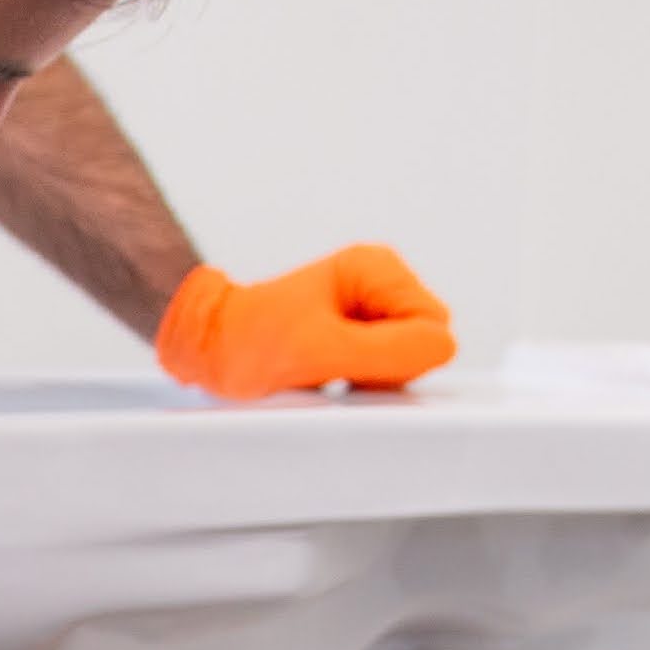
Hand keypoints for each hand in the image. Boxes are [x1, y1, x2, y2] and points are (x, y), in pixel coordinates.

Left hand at [155, 245, 456, 399]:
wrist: (207, 346)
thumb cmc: (248, 344)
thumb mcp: (319, 351)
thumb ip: (386, 351)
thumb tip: (442, 347)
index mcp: (377, 268)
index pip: (432, 328)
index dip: (394, 358)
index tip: (347, 362)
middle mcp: (381, 282)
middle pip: (423, 345)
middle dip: (383, 367)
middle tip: (332, 369)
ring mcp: (373, 308)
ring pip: (406, 361)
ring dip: (368, 376)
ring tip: (322, 371)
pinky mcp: (361, 334)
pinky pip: (384, 369)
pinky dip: (357, 380)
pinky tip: (323, 375)